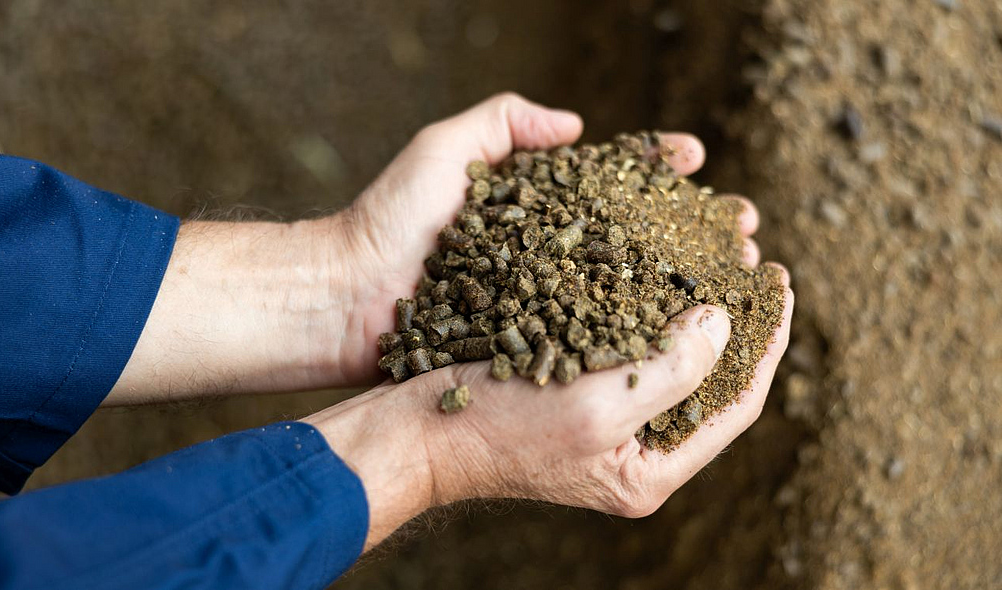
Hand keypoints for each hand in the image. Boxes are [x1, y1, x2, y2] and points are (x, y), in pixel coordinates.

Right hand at [308, 91, 793, 545]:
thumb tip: (724, 322)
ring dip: (695, 304)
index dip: (767, 341)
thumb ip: (672, 369)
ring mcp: (604, 421)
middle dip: (738, 318)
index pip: (736, 403)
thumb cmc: (496, 428)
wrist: (415, 430)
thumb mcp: (595, 406)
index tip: (779, 280)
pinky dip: (648, 305)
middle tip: (754, 258)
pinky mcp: (575, 391)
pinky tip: (652, 268)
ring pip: (673, 356)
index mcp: (649, 470)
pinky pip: (631, 345)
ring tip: (715, 253)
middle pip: (711, 380)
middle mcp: (633, 447)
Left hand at [336, 92, 713, 383]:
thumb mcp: (446, 148)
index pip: (608, 176)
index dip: (653, 167)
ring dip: (680, 281)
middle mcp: (545, 249)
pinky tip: (682, 329)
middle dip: (687, 228)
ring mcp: (541, 297)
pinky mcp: (530, 341)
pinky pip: (591, 334)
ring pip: (625, 286)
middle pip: (633, 233)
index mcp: (531, 201)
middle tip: (739, 229)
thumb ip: (505, 120)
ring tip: (729, 276)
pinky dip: (638, 331)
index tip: (694, 160)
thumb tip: (577, 125)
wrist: (345, 297)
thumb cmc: (389, 218)